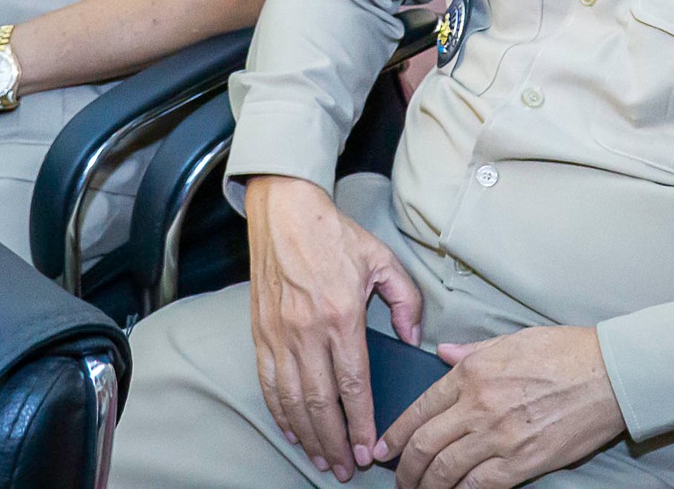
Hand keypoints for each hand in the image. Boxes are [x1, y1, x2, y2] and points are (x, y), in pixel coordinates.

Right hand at [246, 175, 423, 481]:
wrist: (284, 211)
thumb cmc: (334, 234)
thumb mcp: (383, 259)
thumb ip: (406, 300)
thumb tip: (413, 336)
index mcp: (341, 315)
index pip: (353, 384)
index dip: (361, 423)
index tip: (369, 449)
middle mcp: (307, 330)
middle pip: (320, 403)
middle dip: (335, 442)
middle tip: (346, 468)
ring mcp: (279, 333)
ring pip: (292, 399)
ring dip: (308, 435)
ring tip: (322, 458)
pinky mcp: (260, 331)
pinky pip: (268, 382)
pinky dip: (279, 412)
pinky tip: (292, 430)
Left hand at [378, 327, 626, 488]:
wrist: (609, 374)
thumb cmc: (565, 352)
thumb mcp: (510, 340)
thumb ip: (471, 351)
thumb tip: (442, 353)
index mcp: (472, 372)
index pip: (420, 408)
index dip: (396, 434)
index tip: (384, 449)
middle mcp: (478, 404)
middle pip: (425, 444)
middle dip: (405, 468)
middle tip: (398, 478)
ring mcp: (499, 436)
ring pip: (445, 470)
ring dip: (426, 486)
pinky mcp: (522, 462)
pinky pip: (479, 486)